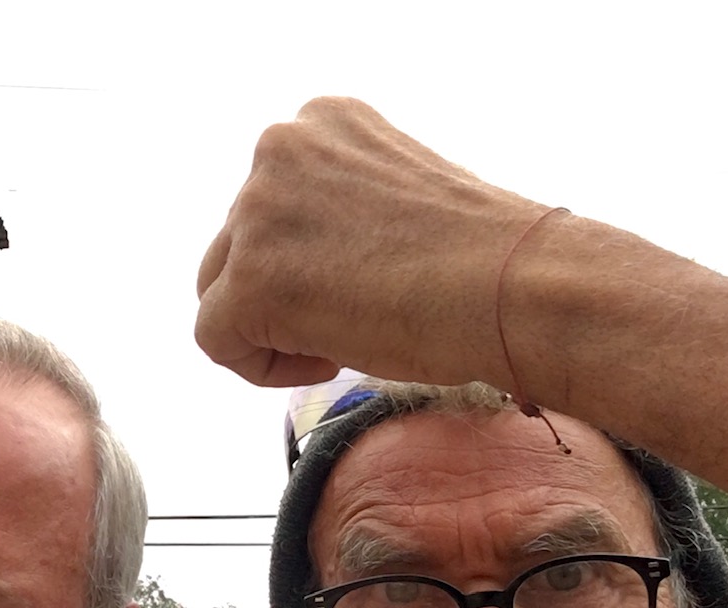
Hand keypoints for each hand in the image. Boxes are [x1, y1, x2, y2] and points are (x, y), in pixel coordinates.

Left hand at [195, 96, 543, 388]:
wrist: (513, 287)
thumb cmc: (478, 261)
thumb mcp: (393, 200)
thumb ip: (336, 210)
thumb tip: (303, 262)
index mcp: (319, 121)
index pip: (270, 207)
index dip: (306, 265)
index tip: (360, 287)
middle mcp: (278, 148)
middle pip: (235, 248)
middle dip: (282, 297)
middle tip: (351, 321)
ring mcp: (259, 210)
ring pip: (220, 293)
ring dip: (273, 329)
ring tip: (344, 338)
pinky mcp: (251, 279)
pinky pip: (214, 338)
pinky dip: (259, 366)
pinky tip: (328, 359)